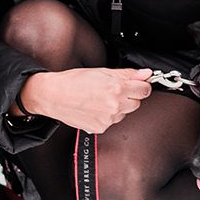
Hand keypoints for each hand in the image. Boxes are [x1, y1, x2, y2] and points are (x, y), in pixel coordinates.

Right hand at [18, 67, 151, 133]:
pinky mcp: (101, 128)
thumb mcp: (102, 71)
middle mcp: (114, 105)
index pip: (145, 90)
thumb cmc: (73, 81)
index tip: (138, 83)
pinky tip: (96, 107)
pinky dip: (107, 115)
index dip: (142, 85)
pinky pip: (112, 121)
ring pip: (124, 113)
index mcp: (116, 88)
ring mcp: (108, 118)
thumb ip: (127, 74)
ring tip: (101, 98)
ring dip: (118, 106)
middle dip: (130, 95)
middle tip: (115, 89)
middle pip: (137, 103)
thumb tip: (145, 73)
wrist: (54, 96)